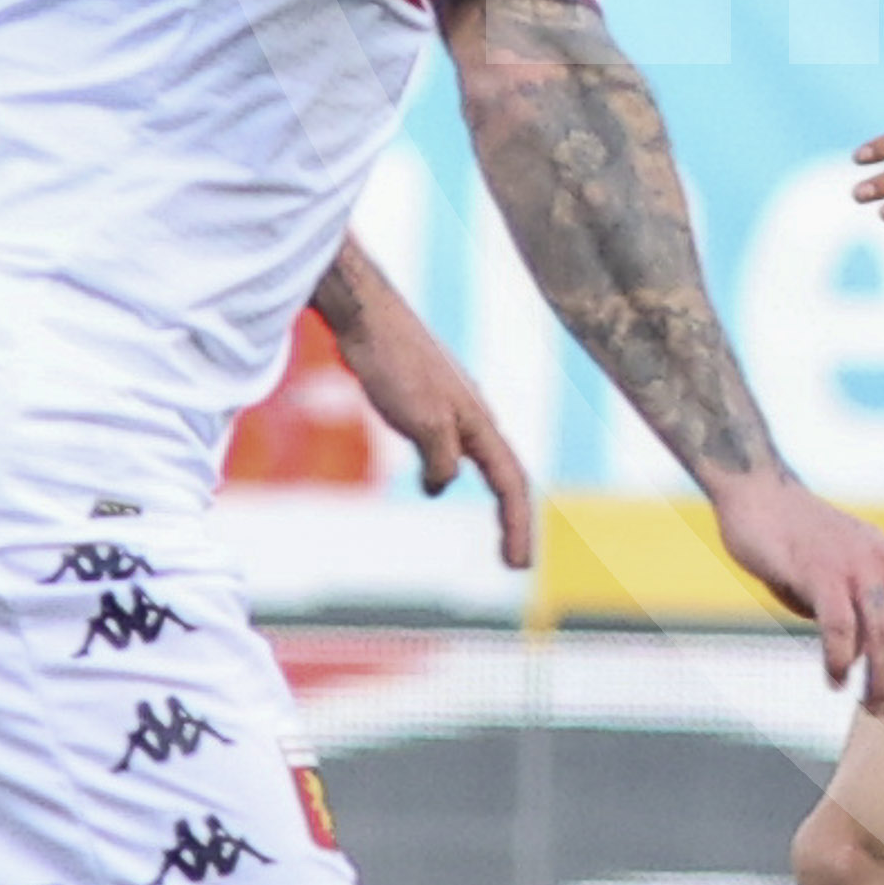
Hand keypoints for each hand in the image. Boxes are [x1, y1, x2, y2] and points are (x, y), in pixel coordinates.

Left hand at [331, 272, 534, 569]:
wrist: (365, 316)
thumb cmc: (394, 365)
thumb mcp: (423, 423)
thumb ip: (442, 460)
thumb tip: (441, 485)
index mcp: (480, 422)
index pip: (511, 484)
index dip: (516, 527)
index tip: (517, 568)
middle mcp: (474, 415)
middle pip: (506, 474)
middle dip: (513, 519)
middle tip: (513, 562)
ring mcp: (451, 406)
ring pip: (480, 458)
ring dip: (491, 495)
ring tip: (494, 528)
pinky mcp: (425, 398)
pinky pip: (451, 445)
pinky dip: (452, 470)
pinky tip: (432, 479)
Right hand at [712, 473, 883, 711]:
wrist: (760, 495)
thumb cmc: (802, 542)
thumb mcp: (847, 575)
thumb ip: (863, 611)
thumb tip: (867, 660)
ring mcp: (855, 565)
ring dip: (879, 679)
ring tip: (867, 704)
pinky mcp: (820, 570)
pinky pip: (840, 627)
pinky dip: (839, 660)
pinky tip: (833, 679)